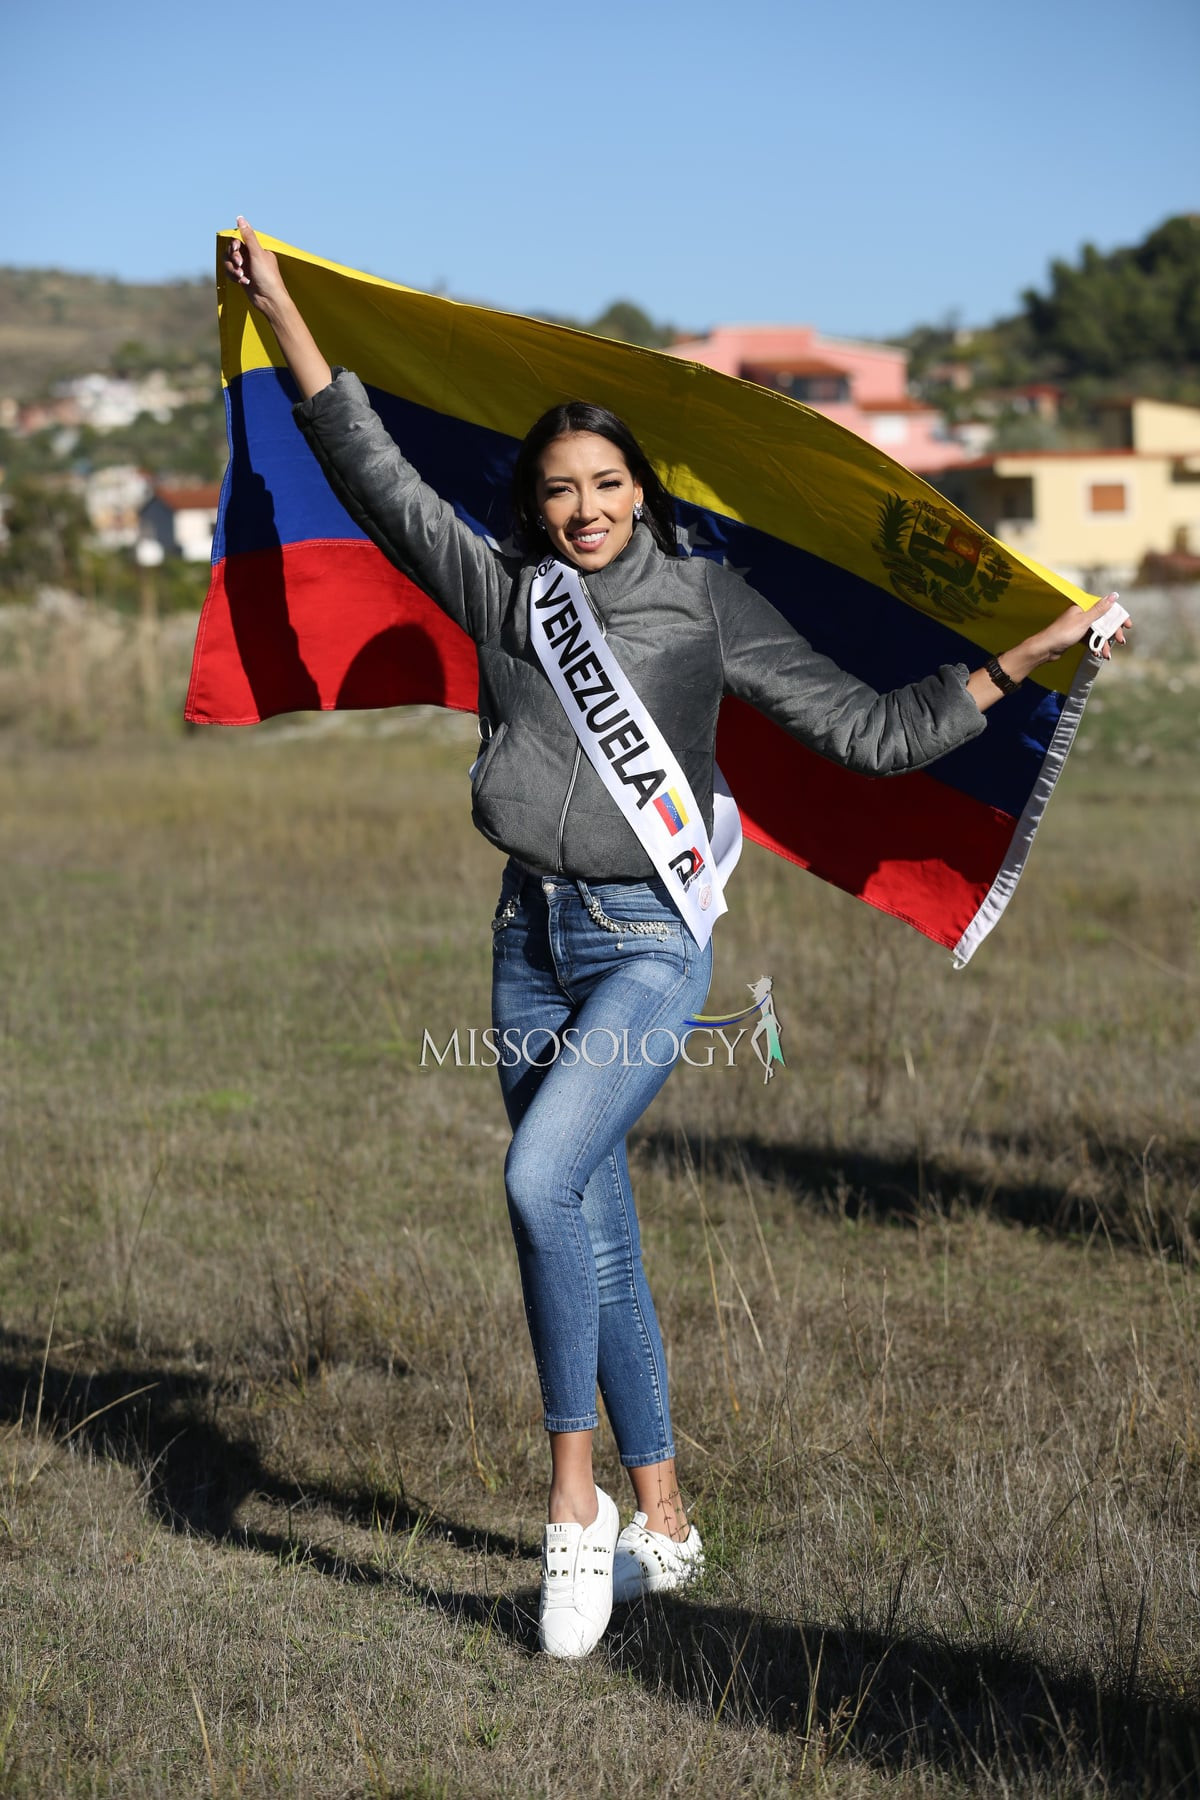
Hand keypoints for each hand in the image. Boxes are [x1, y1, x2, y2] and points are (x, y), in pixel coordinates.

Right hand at [223, 217, 290, 316]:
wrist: (269, 300)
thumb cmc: (267, 277)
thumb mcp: (257, 253)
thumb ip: (248, 236)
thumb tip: (240, 218)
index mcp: (256, 248)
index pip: (238, 240)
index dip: (234, 245)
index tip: (236, 249)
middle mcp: (251, 256)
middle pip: (232, 250)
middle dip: (233, 258)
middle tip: (240, 264)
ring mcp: (246, 267)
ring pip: (229, 261)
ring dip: (233, 269)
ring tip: (242, 276)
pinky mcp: (242, 277)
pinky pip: (230, 272)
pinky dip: (235, 277)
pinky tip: (244, 282)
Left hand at [968, 592, 1131, 711]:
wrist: (1045, 649)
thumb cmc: (1063, 633)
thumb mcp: (1084, 621)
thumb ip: (1100, 609)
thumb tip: (1115, 595)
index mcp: (1083, 608)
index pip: (1106, 609)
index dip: (1118, 617)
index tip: (1128, 626)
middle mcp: (1081, 615)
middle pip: (1104, 622)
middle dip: (1112, 633)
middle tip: (1121, 642)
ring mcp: (1079, 627)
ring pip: (1097, 633)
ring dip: (1104, 643)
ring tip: (1107, 655)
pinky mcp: (1076, 637)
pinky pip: (1090, 641)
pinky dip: (1095, 647)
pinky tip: (1098, 654)